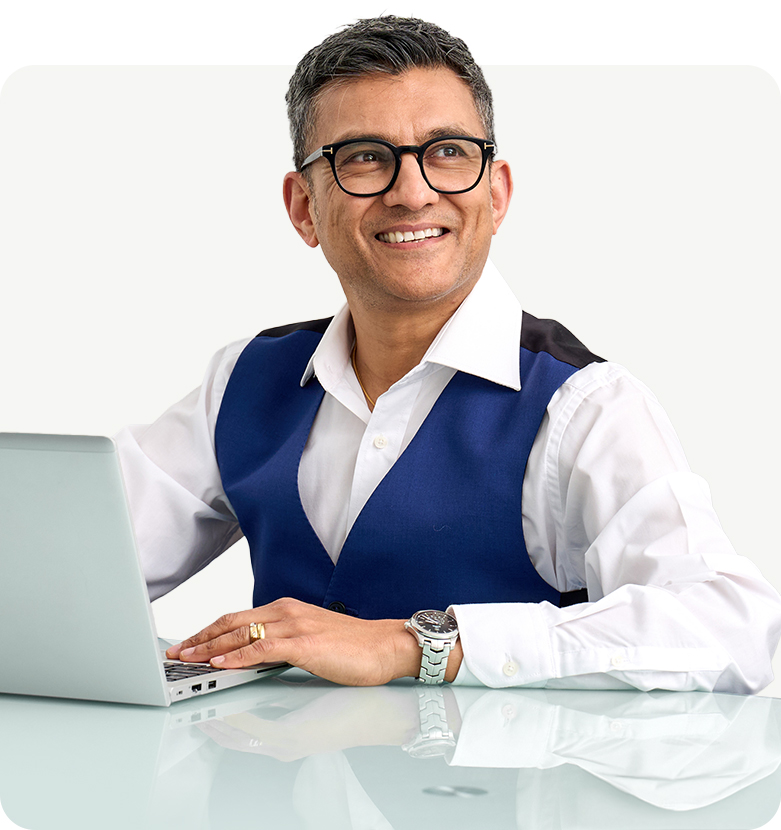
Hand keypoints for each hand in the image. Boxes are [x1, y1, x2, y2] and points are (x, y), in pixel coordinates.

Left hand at [165, 597, 462, 685]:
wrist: (386, 646)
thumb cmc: (354, 648)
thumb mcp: (310, 642)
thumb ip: (282, 646)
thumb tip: (253, 660)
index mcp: (286, 610)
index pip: (237, 618)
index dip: (208, 631)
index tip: (188, 643)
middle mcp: (286, 612)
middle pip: (231, 621)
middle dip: (199, 638)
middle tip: (176, 651)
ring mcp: (294, 625)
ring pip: (240, 633)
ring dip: (209, 648)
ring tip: (187, 659)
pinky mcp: (303, 643)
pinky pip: (261, 648)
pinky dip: (237, 656)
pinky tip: (221, 664)